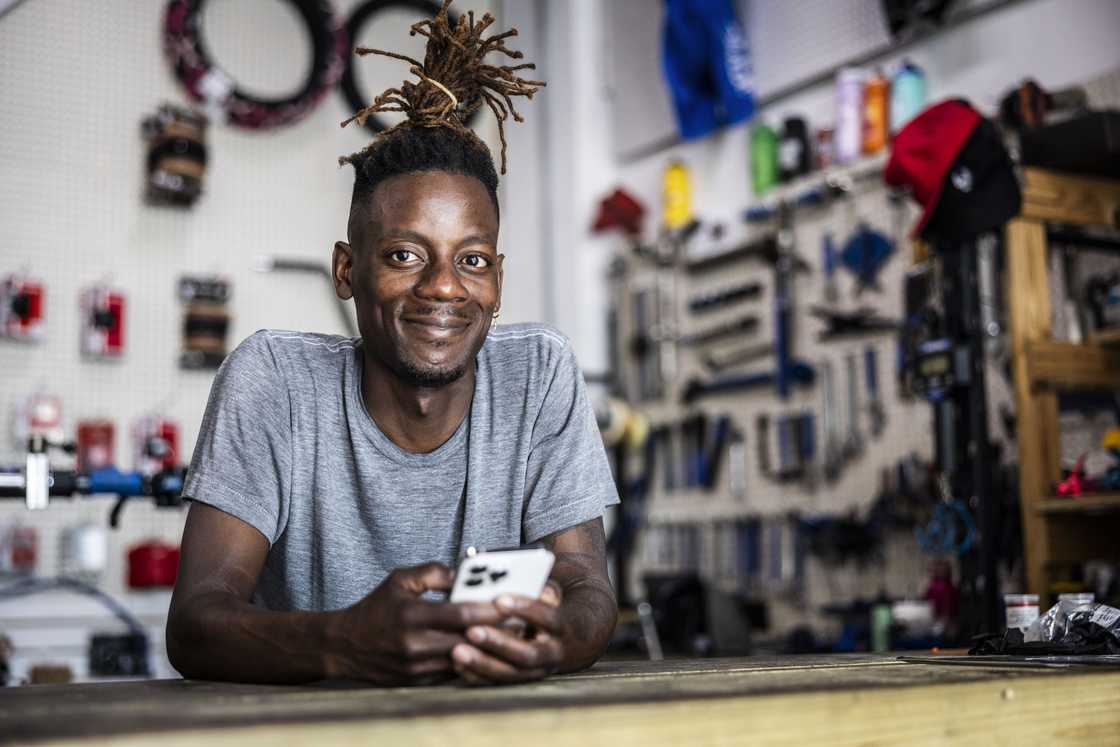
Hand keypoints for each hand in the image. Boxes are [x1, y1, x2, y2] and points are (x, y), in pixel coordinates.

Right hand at [327, 562, 504, 685]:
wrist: (344, 646)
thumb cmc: (377, 608)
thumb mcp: (399, 579)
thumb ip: (433, 572)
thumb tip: (464, 573)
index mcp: (411, 616)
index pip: (460, 615)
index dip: (488, 610)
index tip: (511, 602)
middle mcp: (414, 645)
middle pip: (468, 638)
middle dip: (497, 630)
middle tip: (522, 620)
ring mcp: (416, 667)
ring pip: (464, 659)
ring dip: (488, 648)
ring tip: (512, 635)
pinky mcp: (417, 682)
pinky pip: (452, 673)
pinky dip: (472, 661)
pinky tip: (488, 650)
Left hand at [452, 581, 566, 684]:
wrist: (577, 638)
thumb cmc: (557, 607)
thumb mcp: (556, 591)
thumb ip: (539, 585)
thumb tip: (515, 576)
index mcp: (564, 626)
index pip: (548, 618)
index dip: (525, 609)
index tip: (499, 600)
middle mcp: (554, 653)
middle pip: (528, 654)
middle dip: (498, 643)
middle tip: (472, 632)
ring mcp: (539, 670)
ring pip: (512, 674)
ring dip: (483, 663)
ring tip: (458, 652)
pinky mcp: (523, 680)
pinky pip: (500, 683)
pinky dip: (478, 675)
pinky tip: (458, 664)